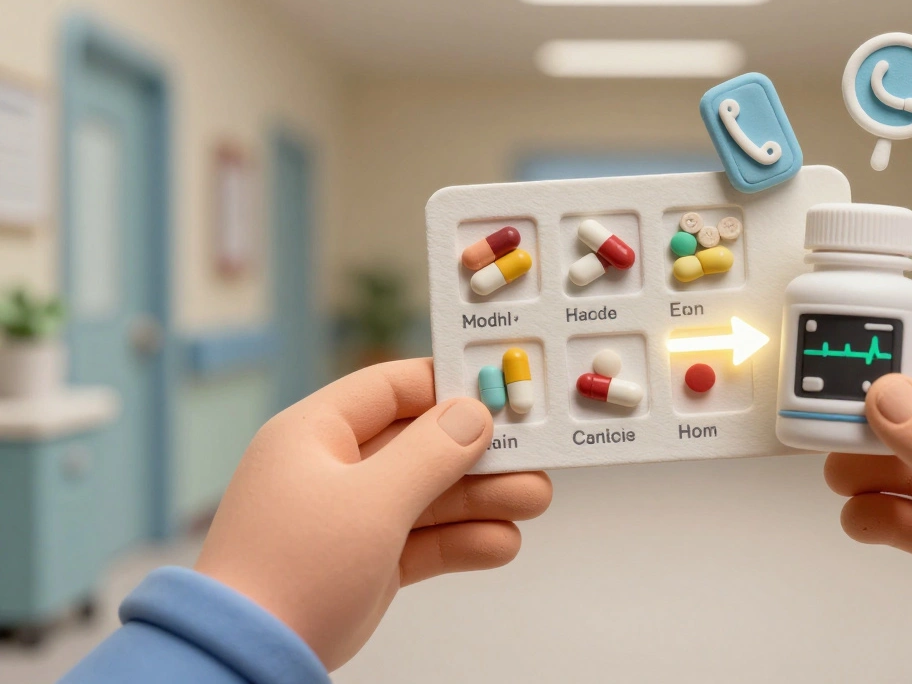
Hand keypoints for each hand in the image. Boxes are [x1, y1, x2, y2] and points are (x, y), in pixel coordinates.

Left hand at [194, 359, 552, 669]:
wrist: (246, 658)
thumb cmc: (292, 567)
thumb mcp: (371, 499)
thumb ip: (431, 452)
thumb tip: (473, 414)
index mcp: (316, 433)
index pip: (392, 387)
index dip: (449, 385)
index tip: (502, 391)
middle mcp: (333, 468)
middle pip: (422, 444)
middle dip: (481, 453)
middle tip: (535, 456)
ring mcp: (350, 518)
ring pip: (430, 495)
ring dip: (483, 498)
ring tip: (534, 501)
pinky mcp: (365, 563)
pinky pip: (423, 540)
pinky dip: (462, 541)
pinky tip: (501, 543)